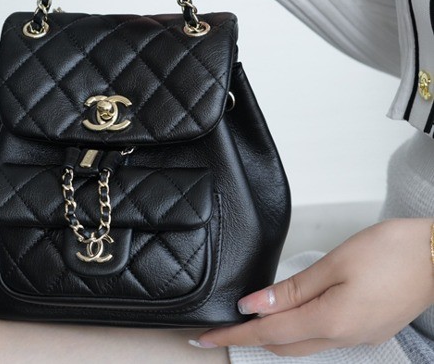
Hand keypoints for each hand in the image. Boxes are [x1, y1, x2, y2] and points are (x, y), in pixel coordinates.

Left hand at [194, 218, 433, 356]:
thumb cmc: (390, 252)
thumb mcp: (334, 264)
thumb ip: (292, 290)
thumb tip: (256, 306)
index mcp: (332, 321)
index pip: (268, 333)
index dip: (235, 334)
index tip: (206, 336)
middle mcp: (344, 338)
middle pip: (284, 345)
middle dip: (250, 338)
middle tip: (222, 329)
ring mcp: (359, 337)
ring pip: (303, 345)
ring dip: (273, 336)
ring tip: (250, 323)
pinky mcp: (368, 329)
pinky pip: (322, 338)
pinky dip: (297, 331)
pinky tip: (291, 318)